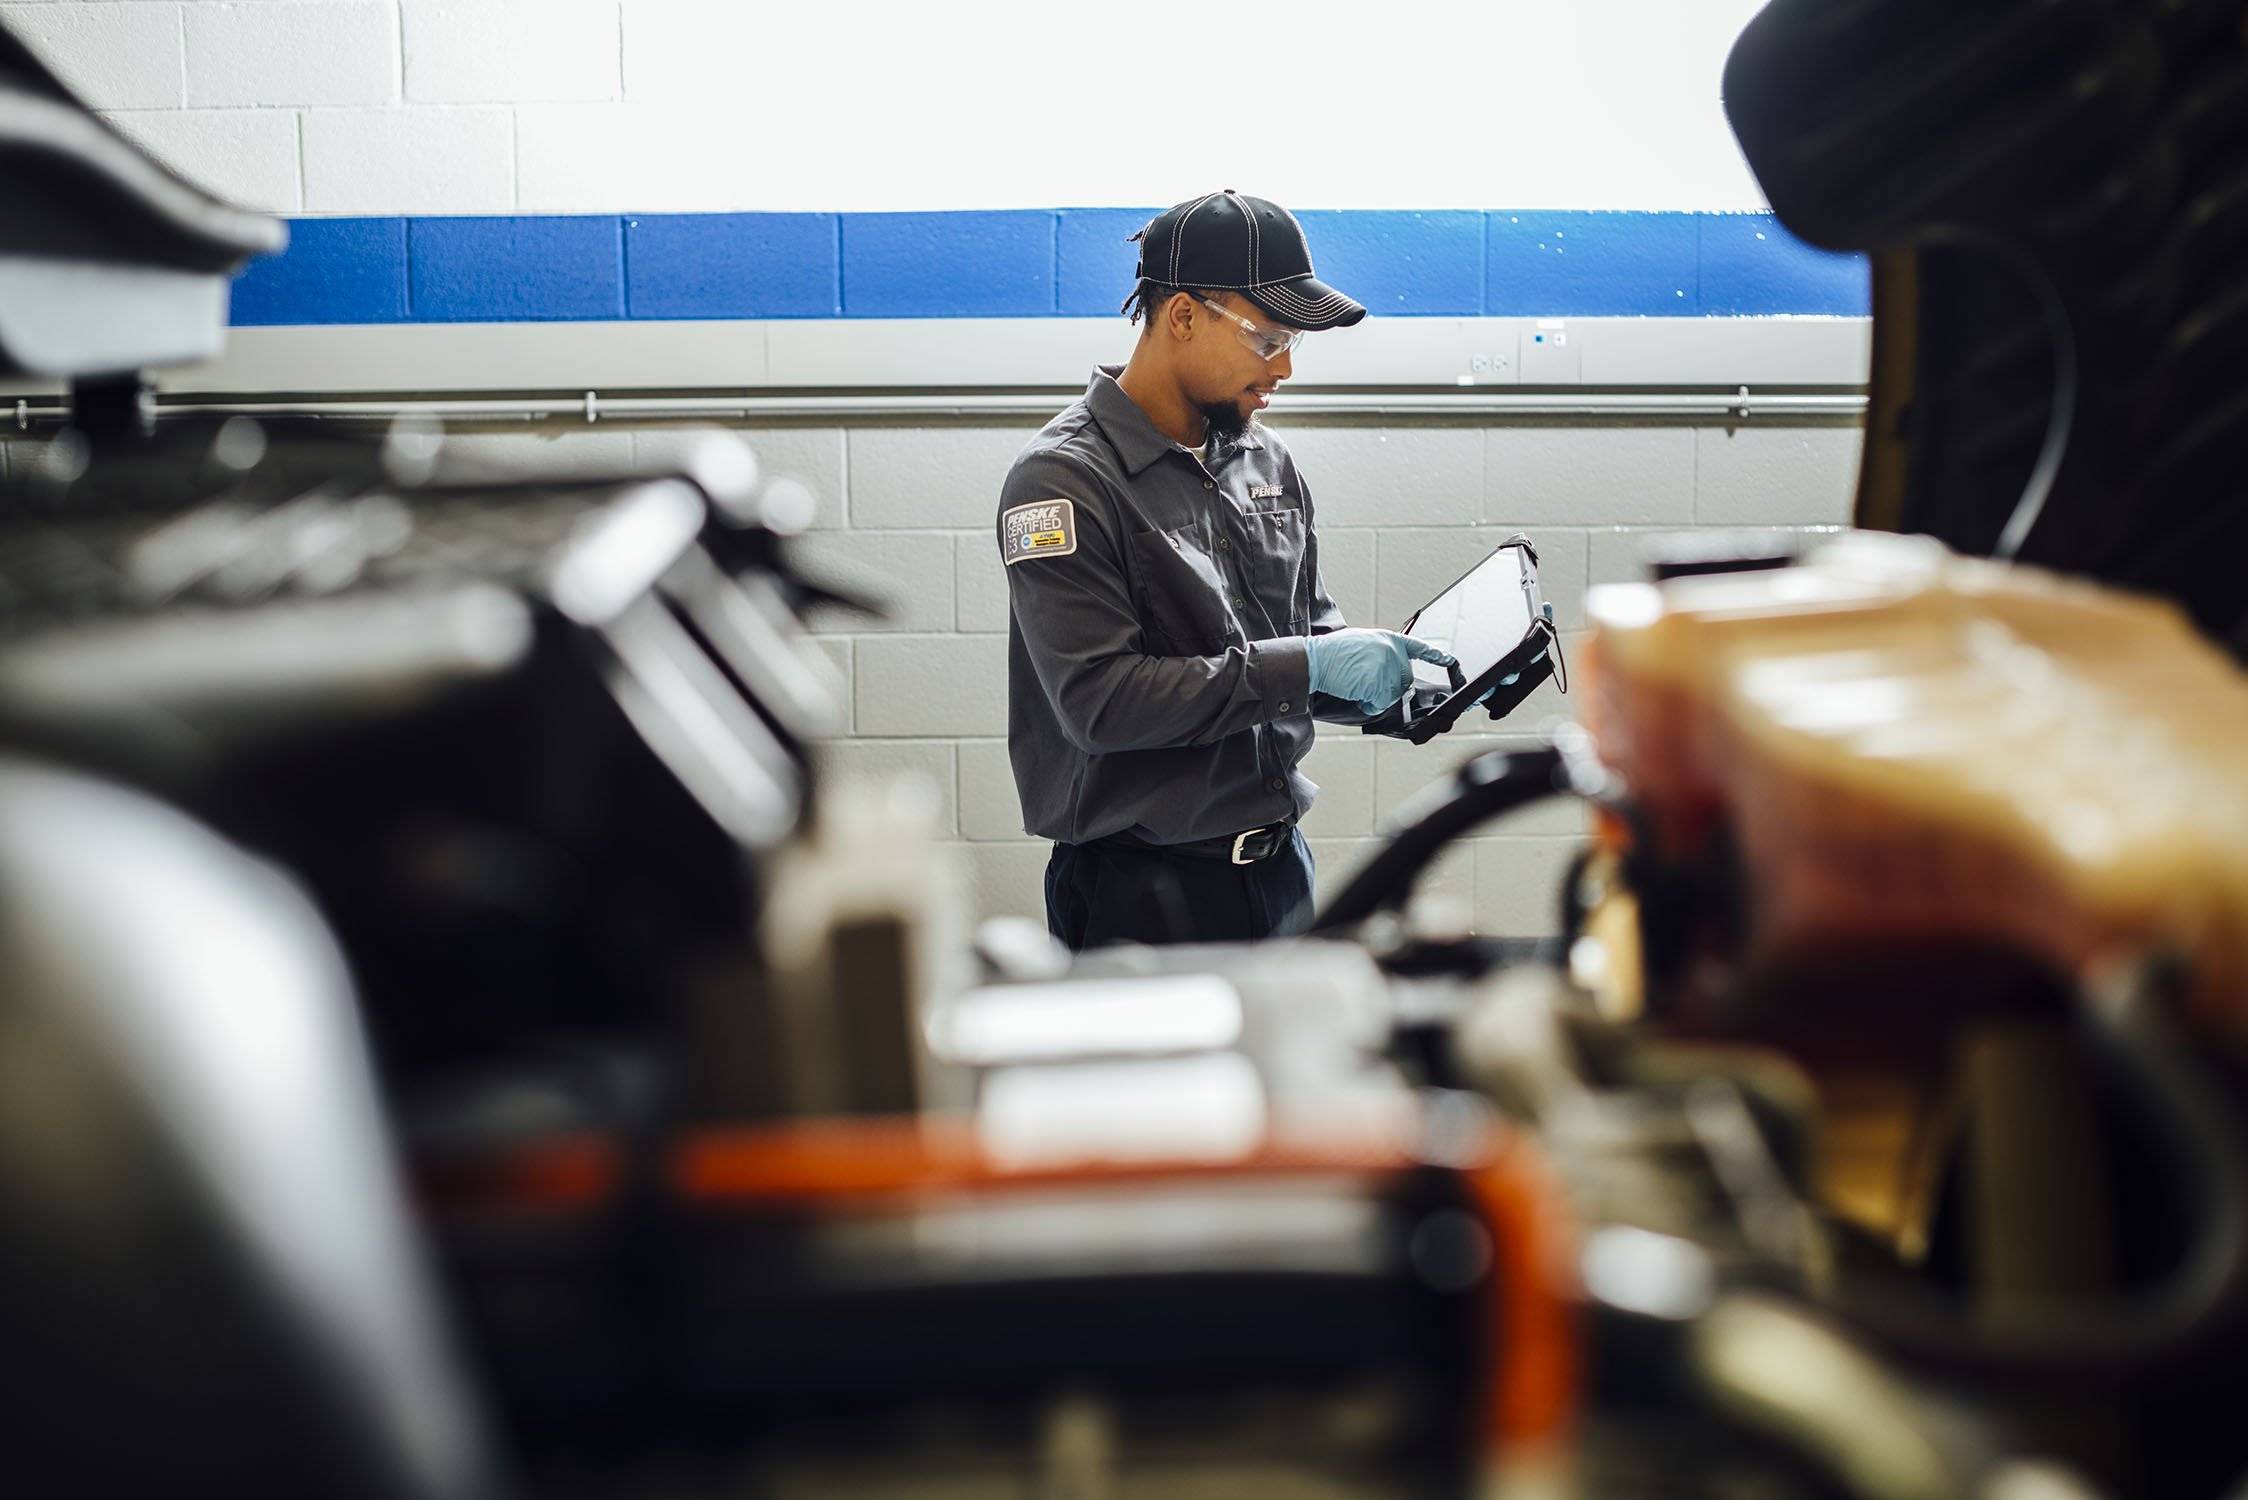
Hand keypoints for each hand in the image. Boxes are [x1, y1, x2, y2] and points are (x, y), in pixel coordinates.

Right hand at [1308, 629, 1456, 714]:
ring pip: (1392, 695)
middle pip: (1404, 681)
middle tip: (1363, 681)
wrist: (1316, 658)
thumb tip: (1388, 670)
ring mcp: (1388, 668)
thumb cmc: (1334, 652)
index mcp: (1390, 639)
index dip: (1436, 656)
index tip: (1452, 660)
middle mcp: (1394, 652)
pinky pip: (1380, 703)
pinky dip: (1367, 704)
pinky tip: (1355, 691)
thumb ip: (1381, 652)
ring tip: (1355, 683)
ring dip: (1374, 696)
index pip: (1419, 648)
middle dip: (1386, 687)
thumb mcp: (1363, 642)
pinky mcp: (1379, 683)